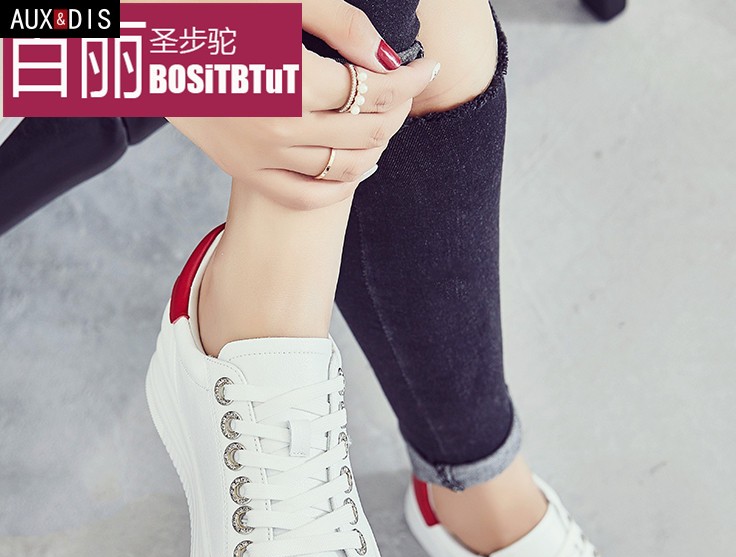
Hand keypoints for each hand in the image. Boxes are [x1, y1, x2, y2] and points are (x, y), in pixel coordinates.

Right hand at [168, 1, 436, 209]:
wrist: (149, 40)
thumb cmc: (219, 8)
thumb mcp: (282, 0)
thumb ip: (340, 23)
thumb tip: (388, 58)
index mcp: (292, 79)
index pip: (376, 91)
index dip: (410, 81)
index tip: (425, 68)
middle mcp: (281, 127)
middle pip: (368, 132)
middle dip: (398, 111)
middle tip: (406, 92)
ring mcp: (262, 156)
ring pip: (345, 168)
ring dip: (377, 147)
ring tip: (384, 124)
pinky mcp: (246, 172)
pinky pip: (306, 196)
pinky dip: (340, 188)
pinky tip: (358, 168)